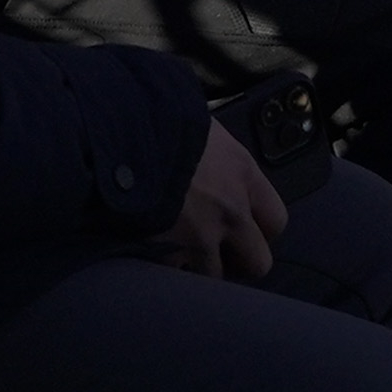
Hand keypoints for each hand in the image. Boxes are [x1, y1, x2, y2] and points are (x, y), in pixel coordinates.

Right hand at [159, 121, 287, 279]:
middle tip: (219, 249)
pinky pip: (174, 275)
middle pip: (256, 262)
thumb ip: (214, 151)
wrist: (116, 135)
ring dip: (198, 266)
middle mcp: (230, 212)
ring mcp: (199, 238)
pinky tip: (152, 250)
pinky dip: (165, 267)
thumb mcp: (199, 124)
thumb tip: (210, 153)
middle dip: (238, 259)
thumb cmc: (156, 116)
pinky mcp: (166, 254)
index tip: (246, 226)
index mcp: (241, 174)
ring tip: (179, 249)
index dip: (261, 228)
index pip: (276, 220)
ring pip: (213, 275)